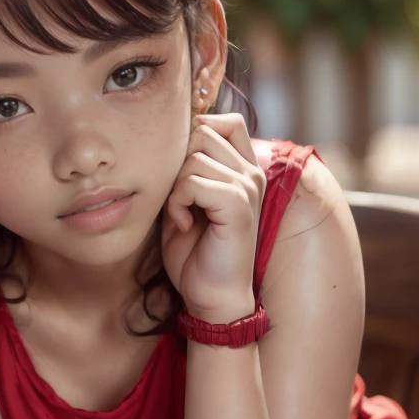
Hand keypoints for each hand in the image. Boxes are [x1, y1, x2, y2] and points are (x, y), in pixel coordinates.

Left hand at [160, 113, 265, 317]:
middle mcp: (251, 172)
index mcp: (242, 168)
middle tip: (176, 198)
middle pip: (202, 131)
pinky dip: (177, 203)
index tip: (178, 173)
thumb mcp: (183, 202)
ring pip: (193, 156)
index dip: (193, 135)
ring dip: (173, 187)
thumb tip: (167, 139)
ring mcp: (248, 186)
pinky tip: (183, 226)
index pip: (223, 121)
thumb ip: (183, 169)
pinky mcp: (238, 205)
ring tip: (180, 215)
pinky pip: (193, 181)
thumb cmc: (194, 254)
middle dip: (176, 162)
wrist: (211, 297)